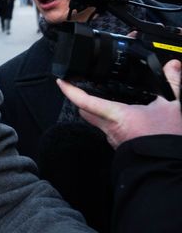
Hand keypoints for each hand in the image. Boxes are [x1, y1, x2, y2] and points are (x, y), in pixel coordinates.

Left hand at [58, 59, 181, 147]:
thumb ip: (172, 83)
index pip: (84, 101)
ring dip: (100, 112)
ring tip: (108, 99)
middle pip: (86, 111)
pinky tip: (126, 117)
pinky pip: (111, 131)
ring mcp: (114, 140)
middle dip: (82, 99)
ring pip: (98, 122)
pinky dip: (113, 122)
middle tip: (83, 88)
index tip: (61, 81)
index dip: (70, 90)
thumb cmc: (167, 139)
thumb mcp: (174, 107)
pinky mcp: (122, 147)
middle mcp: (110, 129)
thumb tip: (173, 66)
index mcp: (117, 116)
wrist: (170, 166)